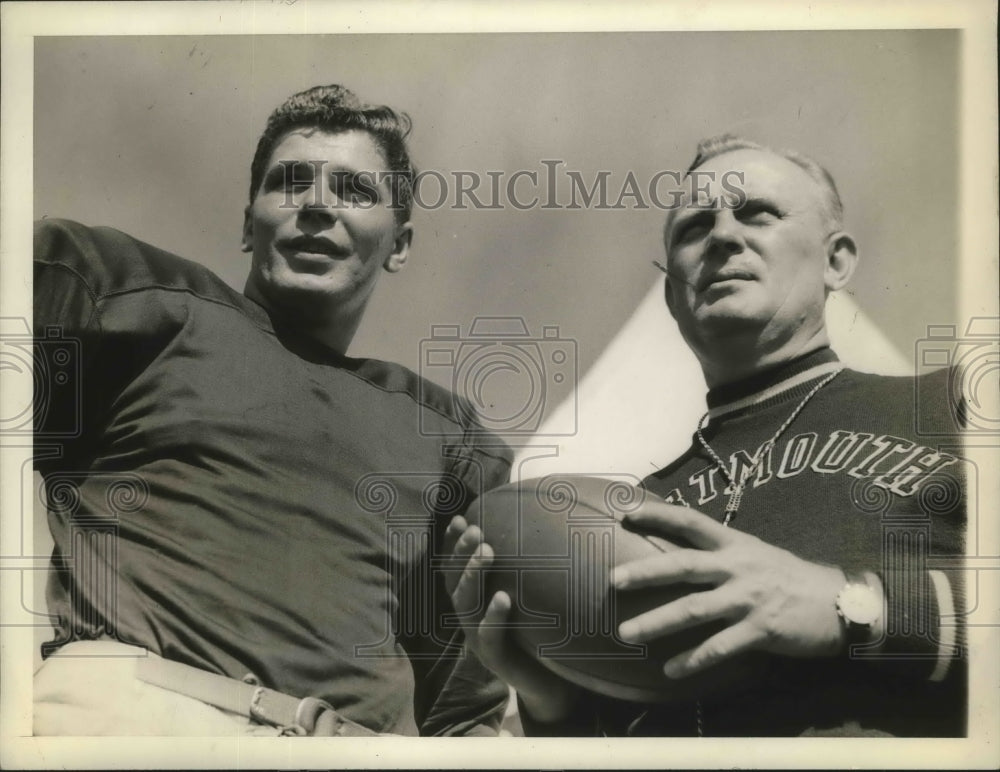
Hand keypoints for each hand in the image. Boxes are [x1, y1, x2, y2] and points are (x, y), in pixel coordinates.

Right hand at [444, 515, 577, 723]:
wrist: (550, 685)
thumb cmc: (539, 634)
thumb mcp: (528, 596)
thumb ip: (525, 568)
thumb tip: (541, 524)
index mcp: (474, 599)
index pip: (454, 567)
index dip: (452, 544)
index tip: (460, 518)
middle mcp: (470, 617)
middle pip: (455, 581)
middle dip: (461, 553)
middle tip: (475, 530)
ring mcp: (479, 638)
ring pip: (465, 604)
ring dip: (473, 576)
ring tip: (487, 550)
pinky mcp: (495, 659)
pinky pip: (488, 637)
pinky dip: (493, 617)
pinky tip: (503, 598)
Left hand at [611, 504, 846, 677]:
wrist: (840, 602)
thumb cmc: (791, 578)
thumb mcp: (756, 554)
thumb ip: (722, 555)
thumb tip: (682, 558)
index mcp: (735, 544)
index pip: (691, 522)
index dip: (659, 514)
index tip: (627, 511)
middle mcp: (737, 567)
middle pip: (684, 565)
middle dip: (647, 572)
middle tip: (614, 580)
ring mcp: (748, 599)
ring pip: (694, 609)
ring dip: (657, 621)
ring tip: (626, 632)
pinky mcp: (760, 629)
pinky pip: (719, 647)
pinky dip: (692, 660)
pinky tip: (671, 670)